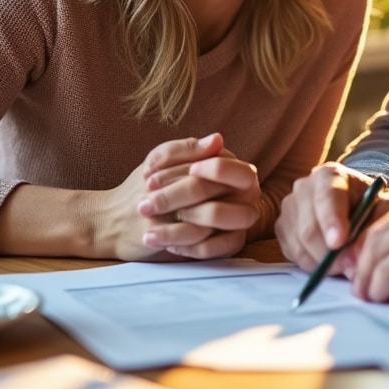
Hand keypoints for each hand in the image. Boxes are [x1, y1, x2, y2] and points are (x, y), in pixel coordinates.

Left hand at [135, 133, 260, 258]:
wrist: (146, 214)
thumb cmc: (159, 181)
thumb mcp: (164, 160)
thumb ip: (186, 149)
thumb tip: (217, 139)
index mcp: (236, 171)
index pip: (236, 172)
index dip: (214, 170)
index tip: (189, 171)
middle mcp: (245, 196)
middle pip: (217, 200)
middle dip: (176, 200)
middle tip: (144, 205)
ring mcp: (239, 221)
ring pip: (214, 223)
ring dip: (177, 229)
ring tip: (149, 231)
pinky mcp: (231, 243)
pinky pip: (214, 249)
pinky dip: (187, 248)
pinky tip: (165, 244)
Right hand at [276, 162, 388, 276]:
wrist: (355, 204)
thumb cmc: (370, 205)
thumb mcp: (383, 211)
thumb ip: (373, 230)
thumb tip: (353, 259)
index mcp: (330, 175)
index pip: (327, 198)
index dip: (331, 222)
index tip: (338, 243)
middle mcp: (304, 187)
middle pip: (308, 227)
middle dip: (329, 254)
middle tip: (350, 269)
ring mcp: (289, 207)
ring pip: (298, 244)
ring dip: (321, 263)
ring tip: (343, 264)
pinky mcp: (282, 227)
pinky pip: (291, 253)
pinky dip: (311, 264)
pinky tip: (328, 260)